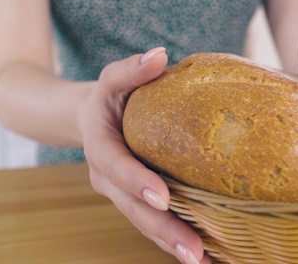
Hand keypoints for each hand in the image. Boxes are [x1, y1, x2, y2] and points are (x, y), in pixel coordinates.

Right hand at [79, 47, 210, 263]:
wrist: (92, 119)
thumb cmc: (111, 96)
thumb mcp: (114, 78)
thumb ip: (132, 69)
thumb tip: (159, 54)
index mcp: (101, 146)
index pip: (116, 165)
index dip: (136, 181)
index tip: (163, 197)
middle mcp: (108, 176)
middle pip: (133, 207)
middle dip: (162, 229)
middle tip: (193, 249)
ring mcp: (122, 193)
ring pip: (143, 222)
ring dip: (171, 243)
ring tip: (202, 261)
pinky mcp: (137, 200)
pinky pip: (154, 223)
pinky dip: (174, 240)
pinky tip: (204, 256)